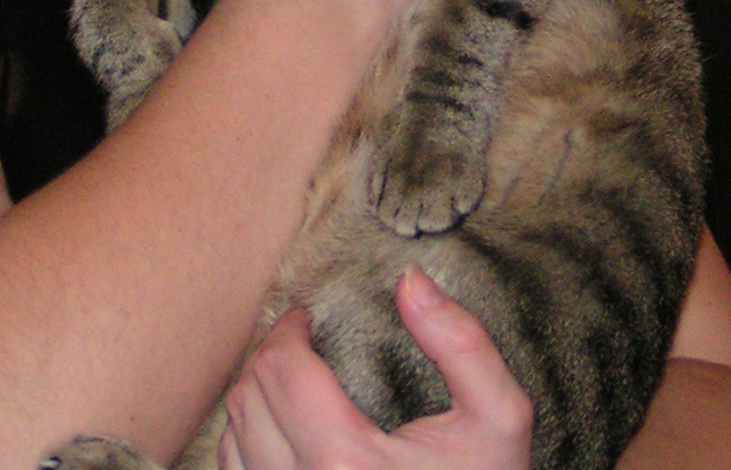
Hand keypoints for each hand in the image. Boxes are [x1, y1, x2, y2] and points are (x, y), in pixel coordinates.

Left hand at [217, 267, 531, 469]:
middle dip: (271, 357)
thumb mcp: (498, 417)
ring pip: (233, 437)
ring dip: (255, 398)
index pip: (281, 369)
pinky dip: (248, 441)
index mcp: (346, 460)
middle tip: (301, 342)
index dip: (289, 330)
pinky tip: (284, 429)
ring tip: (293, 381)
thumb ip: (462, 343)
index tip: (308, 318)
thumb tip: (410, 279)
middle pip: (249, 398)